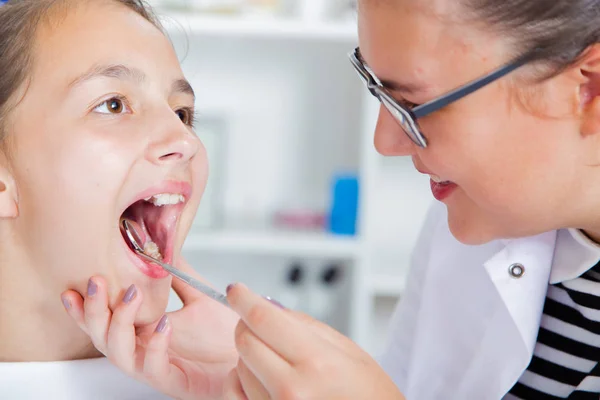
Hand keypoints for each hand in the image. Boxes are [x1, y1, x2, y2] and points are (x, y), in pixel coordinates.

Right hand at [61, 259, 237, 399]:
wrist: (251, 358)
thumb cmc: (224, 335)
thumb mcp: (199, 296)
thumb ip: (179, 275)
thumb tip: (165, 245)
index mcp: (143, 331)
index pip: (104, 320)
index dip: (84, 307)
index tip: (72, 286)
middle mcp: (143, 350)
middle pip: (102, 337)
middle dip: (93, 310)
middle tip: (97, 281)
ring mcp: (156, 367)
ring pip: (118, 355)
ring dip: (118, 323)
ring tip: (130, 295)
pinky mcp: (175, 381)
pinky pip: (153, 368)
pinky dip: (154, 346)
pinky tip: (163, 324)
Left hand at [223, 283, 404, 399]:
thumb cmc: (369, 394)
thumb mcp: (347, 349)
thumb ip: (303, 325)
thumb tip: (266, 305)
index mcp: (316, 363)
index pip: (263, 319)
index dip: (244, 299)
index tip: (237, 290)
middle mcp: (292, 390)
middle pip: (245, 341)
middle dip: (248, 326)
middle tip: (263, 325)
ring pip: (238, 367)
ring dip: (250, 356)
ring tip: (279, 363)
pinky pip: (233, 394)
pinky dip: (240, 381)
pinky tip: (261, 378)